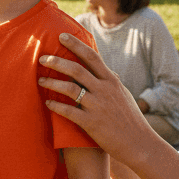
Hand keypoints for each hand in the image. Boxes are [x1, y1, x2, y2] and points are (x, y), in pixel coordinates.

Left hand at [39, 33, 151, 162]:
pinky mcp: (91, 123)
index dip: (76, 44)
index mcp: (111, 81)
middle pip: (77, 69)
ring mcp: (97, 106)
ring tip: (40, 80)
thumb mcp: (124, 96)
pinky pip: (68, 111)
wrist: (138, 143)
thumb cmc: (131, 120)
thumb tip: (110, 72)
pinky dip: (56, 106)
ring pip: (70, 89)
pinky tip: (47, 103)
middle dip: (57, 61)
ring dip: (52, 82)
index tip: (61, 35)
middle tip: (42, 57)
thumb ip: (114, 83)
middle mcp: (104, 90)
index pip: (92, 56)